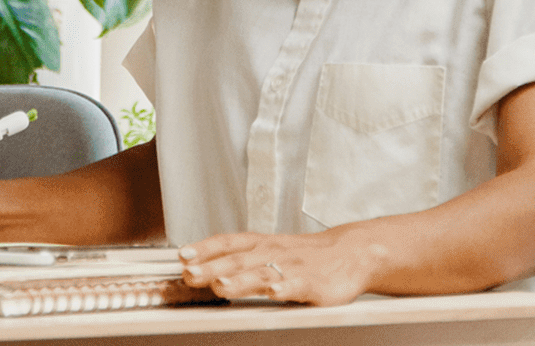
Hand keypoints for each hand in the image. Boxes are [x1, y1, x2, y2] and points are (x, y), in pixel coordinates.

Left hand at [178, 229, 387, 305]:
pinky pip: (297, 285)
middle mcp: (273, 253)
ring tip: (222, 286)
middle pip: (238, 260)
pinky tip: (274, 292)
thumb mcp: (269, 250)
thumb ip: (239, 258)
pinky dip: (285, 288)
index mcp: (261, 244)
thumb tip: (200, 265)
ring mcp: (292, 268)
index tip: (183, 256)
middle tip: (190, 274)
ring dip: (241, 279)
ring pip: (263, 273)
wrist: (352, 252)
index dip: (204, 249)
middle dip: (212, 267)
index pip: (228, 242)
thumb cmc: (305, 254)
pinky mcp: (313, 283)